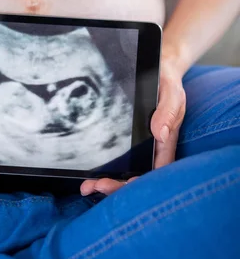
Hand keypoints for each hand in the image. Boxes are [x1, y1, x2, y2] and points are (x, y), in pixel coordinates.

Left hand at [80, 54, 185, 195]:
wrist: (158, 71)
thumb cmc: (167, 84)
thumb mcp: (172, 94)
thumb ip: (168, 112)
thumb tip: (161, 134)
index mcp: (165, 143)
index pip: (155, 171)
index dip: (140, 182)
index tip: (124, 184)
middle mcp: (152, 150)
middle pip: (136, 177)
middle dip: (116, 186)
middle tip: (95, 186)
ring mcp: (139, 147)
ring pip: (125, 173)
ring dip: (107, 182)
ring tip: (87, 187)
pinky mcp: (127, 142)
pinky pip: (117, 161)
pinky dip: (104, 170)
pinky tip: (88, 176)